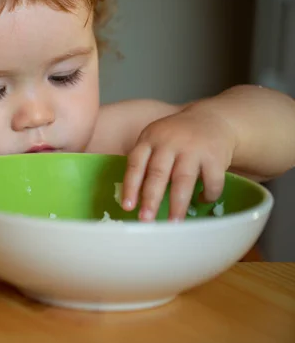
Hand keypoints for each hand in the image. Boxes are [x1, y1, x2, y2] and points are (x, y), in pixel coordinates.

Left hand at [120, 106, 236, 220]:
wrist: (212, 119)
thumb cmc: (176, 138)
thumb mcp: (155, 141)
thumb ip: (145, 163)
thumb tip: (133, 201)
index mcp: (150, 139)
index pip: (136, 163)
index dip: (130, 186)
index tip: (127, 207)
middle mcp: (169, 142)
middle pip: (158, 173)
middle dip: (151, 199)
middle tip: (146, 220)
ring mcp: (193, 148)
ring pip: (183, 180)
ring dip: (178, 204)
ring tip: (173, 224)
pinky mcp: (215, 155)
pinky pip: (211, 180)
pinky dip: (208, 194)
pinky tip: (202, 201)